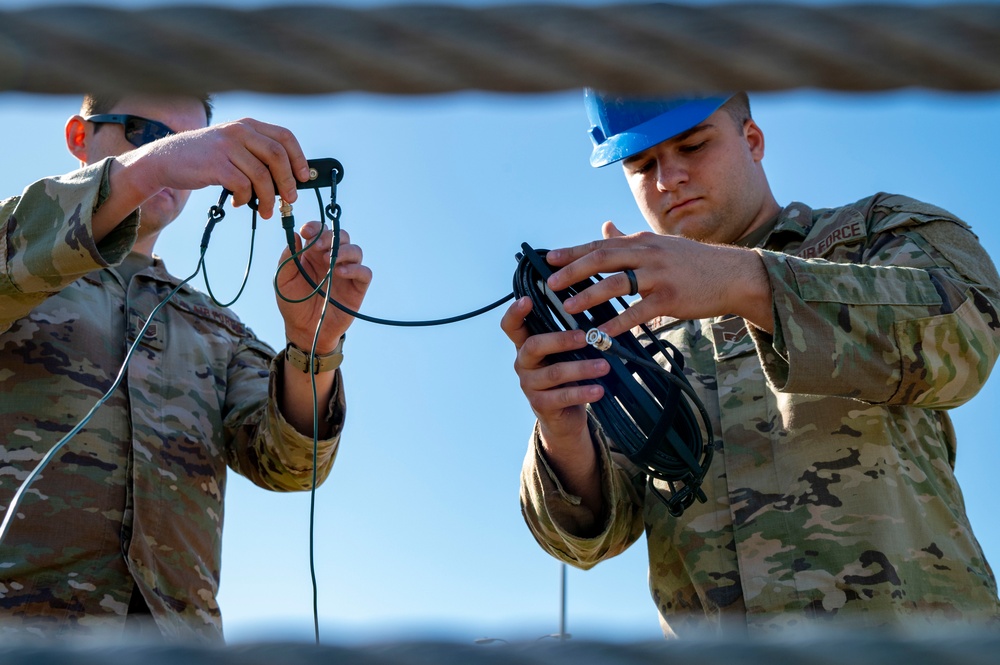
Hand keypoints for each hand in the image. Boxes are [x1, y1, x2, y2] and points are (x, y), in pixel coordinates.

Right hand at [113, 117, 309, 219]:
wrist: (165, 160)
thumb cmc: (206, 159)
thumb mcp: (233, 147)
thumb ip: (257, 156)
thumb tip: (290, 181)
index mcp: (248, 125)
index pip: (284, 137)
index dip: (299, 158)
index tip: (303, 178)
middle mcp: (239, 131)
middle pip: (277, 156)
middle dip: (287, 182)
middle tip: (289, 200)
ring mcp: (226, 146)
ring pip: (262, 175)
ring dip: (269, 198)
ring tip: (266, 211)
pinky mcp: (215, 164)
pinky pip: (242, 186)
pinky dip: (246, 199)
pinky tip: (239, 203)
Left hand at [275, 221, 371, 351]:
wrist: (304, 330)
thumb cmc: (293, 304)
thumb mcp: (282, 281)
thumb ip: (288, 259)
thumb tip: (297, 237)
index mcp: (313, 254)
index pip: (320, 231)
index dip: (316, 227)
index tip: (307, 231)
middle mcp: (331, 259)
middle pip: (340, 236)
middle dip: (330, 237)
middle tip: (318, 247)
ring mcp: (346, 273)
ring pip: (355, 250)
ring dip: (344, 250)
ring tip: (330, 260)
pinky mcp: (357, 287)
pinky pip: (364, 272)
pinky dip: (355, 269)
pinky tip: (340, 273)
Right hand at [500, 296, 609, 444]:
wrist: (563, 417)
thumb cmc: (566, 376)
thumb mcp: (564, 354)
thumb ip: (569, 337)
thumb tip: (595, 320)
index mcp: (526, 346)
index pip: (511, 326)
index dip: (514, 312)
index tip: (527, 299)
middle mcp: (523, 363)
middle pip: (534, 346)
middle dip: (560, 340)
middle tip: (585, 337)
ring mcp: (529, 384)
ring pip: (554, 372)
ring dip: (582, 368)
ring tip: (604, 366)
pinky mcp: (541, 404)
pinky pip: (563, 396)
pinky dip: (583, 392)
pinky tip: (599, 390)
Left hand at [544, 221, 773, 335]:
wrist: (733, 275)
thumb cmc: (693, 262)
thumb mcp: (660, 244)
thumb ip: (629, 239)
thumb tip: (604, 225)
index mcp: (642, 242)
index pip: (600, 244)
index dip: (572, 252)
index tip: (548, 260)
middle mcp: (648, 254)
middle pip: (603, 258)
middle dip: (573, 270)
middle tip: (551, 284)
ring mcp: (660, 275)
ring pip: (617, 283)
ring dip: (590, 296)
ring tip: (569, 308)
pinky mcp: (671, 298)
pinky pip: (638, 312)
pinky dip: (617, 322)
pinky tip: (601, 333)